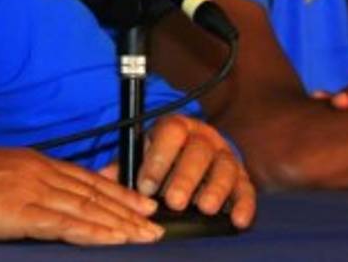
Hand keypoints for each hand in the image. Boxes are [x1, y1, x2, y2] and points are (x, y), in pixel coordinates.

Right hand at [0, 146, 162, 244]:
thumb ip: (26, 186)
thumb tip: (46, 204)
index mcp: (34, 163)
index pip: (85, 178)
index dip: (116, 191)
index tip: (139, 202)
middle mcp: (39, 173)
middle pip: (93, 192)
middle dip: (127, 208)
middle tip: (154, 221)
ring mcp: (32, 191)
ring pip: (87, 209)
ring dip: (120, 223)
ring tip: (143, 235)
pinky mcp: (21, 212)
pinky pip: (66, 225)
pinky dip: (94, 232)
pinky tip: (113, 239)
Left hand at [120, 114, 254, 227]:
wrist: (195, 154)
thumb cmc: (165, 158)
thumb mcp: (144, 156)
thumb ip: (125, 166)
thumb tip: (101, 177)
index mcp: (177, 127)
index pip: (170, 133)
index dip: (158, 158)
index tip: (146, 185)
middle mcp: (204, 138)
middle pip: (199, 151)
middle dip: (186, 176)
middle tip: (174, 201)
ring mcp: (225, 156)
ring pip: (224, 167)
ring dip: (215, 188)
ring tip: (205, 208)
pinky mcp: (241, 178)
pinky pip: (246, 189)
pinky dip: (244, 205)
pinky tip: (238, 220)